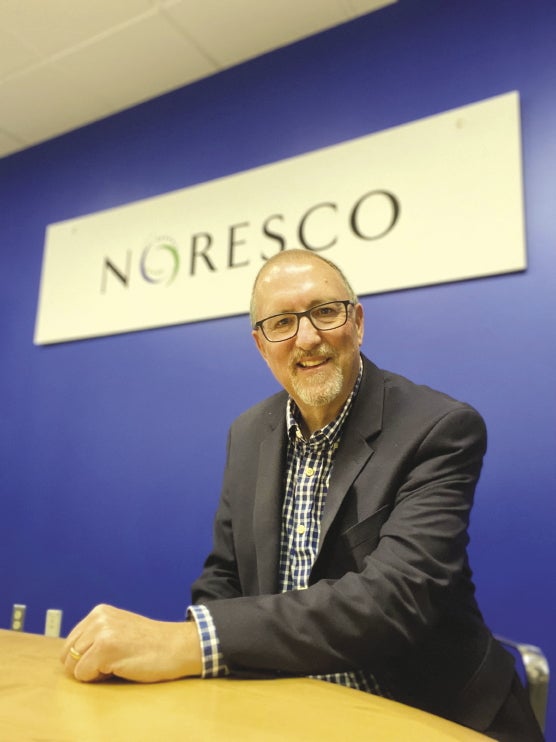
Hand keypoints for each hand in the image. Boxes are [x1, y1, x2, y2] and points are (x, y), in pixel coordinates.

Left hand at [61, 604, 201, 682]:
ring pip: (73, 666)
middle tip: (113, 661)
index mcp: (99, 612)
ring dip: (92, 672)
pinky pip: (83, 675)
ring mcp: (101, 632)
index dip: (86, 657)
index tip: (110, 655)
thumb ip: (95, 635)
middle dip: (85, 665)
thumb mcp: (119, 628)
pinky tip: (120, 667)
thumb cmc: (150, 645)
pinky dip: (99, 679)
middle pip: (68, 656)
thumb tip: (68, 656)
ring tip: (118, 663)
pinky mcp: (105, 649)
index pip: (70, 644)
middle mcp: (98, 618)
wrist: (177, 646)